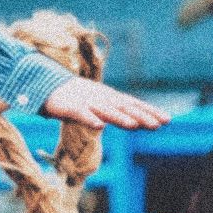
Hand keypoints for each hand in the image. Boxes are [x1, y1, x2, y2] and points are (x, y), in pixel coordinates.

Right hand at [41, 77, 168, 130]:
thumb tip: (136, 121)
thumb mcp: (98, 102)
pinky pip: (81, 114)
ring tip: (134, 126)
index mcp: (109, 97)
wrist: (45, 85)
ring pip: (106, 111)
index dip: (149, 111)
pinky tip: (99, 127)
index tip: (167, 120)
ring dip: (120, 118)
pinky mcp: (69, 107)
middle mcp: (102, 98)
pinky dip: (90, 119)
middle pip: (124, 108)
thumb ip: (115, 111)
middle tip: (159, 124)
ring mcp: (86, 102)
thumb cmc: (74, 97)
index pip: (133, 105)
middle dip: (142, 116)